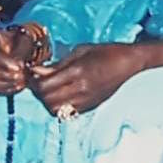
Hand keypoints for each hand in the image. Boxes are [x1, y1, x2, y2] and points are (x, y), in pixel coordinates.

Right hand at [0, 26, 41, 95]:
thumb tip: (19, 62)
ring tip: (20, 83)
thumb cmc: (21, 43)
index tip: (19, 66)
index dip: (3, 61)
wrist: (21, 51)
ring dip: (2, 84)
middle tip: (20, 76)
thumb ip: (22, 49)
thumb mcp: (25, 41)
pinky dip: (3, 90)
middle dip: (3, 75)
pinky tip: (16, 87)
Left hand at [29, 42, 162, 116]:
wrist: (131, 64)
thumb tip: (37, 71)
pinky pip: (66, 112)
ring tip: (48, 89)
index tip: (31, 74)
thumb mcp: (81, 50)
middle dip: (38, 92)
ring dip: (47, 101)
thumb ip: (58, 63)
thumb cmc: (107, 52)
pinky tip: (60, 95)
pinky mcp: (90, 107)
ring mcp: (86, 100)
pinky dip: (58, 106)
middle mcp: (81, 89)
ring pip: (55, 110)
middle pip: (47, 100)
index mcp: (78, 71)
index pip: (44, 85)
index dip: (33, 81)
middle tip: (37, 81)